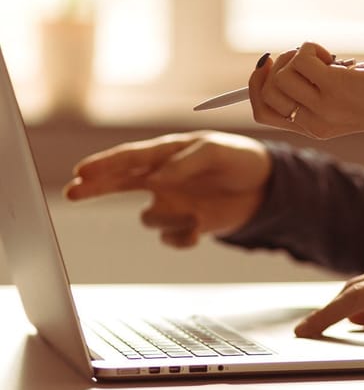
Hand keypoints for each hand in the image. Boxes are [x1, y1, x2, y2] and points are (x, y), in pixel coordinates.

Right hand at [64, 130, 271, 247]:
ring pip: (150, 219)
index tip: (81, 172)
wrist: (264, 186)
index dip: (105, 165)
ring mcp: (172, 202)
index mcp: (167, 154)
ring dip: (169, 220)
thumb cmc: (237, 159)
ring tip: (195, 217)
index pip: (130, 159)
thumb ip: (186, 162)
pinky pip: (172, 238)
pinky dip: (182, 237)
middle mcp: (162, 178)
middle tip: (73, 192)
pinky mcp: (187, 224)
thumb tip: (158, 177)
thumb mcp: (216, 151)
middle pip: (119, 183)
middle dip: (95, 187)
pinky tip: (198, 231)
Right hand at [250, 42, 363, 200]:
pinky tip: (337, 58)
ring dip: (298, 56)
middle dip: (280, 66)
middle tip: (311, 62)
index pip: (263, 112)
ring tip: (329, 60)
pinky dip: (312, 48)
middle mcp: (313, 123)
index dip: (253, 86)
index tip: (266, 64)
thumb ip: (314, 86)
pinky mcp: (334, 88)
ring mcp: (322, 108)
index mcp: (313, 128)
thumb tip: (278, 60)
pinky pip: (300, 58)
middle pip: (265, 91)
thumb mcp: (344, 95)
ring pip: (280, 74)